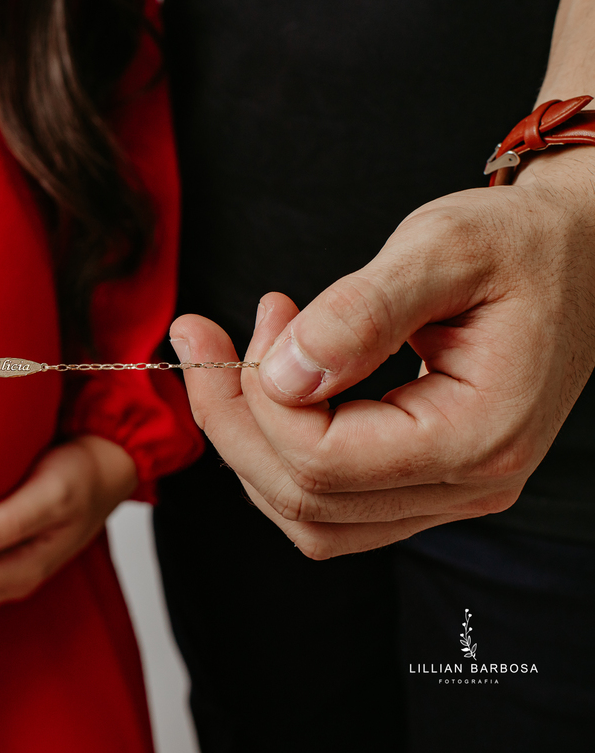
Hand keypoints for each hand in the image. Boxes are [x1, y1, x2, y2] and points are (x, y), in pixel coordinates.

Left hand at [169, 150, 594, 558]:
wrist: (572, 254)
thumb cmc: (518, 244)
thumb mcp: (444, 248)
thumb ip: (363, 311)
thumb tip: (285, 373)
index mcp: (479, 435)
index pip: (325, 462)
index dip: (261, 397)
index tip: (261, 314)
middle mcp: (467, 485)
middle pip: (304, 500)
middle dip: (232, 419)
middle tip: (203, 337)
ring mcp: (446, 493)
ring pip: (307, 517)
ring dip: (247, 442)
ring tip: (232, 356)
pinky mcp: (425, 482)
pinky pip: (328, 504)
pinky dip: (278, 452)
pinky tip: (270, 387)